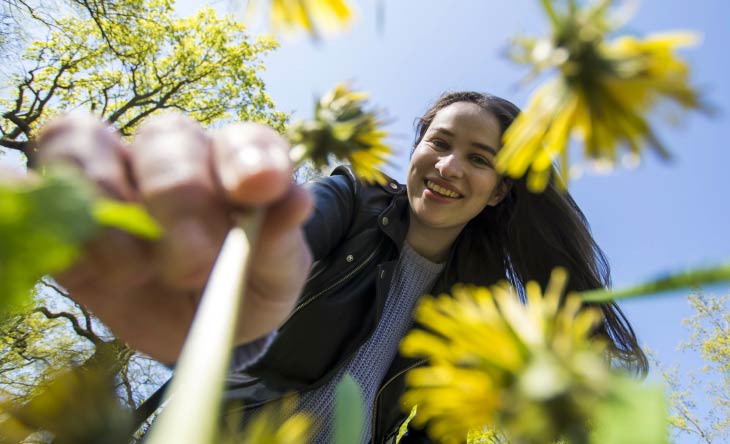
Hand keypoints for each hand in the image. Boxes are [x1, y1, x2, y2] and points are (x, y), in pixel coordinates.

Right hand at [36, 112, 312, 363]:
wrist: (203, 321)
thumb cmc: (248, 287)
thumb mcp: (277, 276)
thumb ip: (281, 242)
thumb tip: (295, 200)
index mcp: (237, 166)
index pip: (243, 139)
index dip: (246, 159)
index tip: (256, 191)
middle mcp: (176, 157)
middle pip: (163, 138)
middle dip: (177, 198)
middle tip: (193, 262)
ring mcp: (114, 176)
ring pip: (82, 142)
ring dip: (104, 204)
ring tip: (132, 270)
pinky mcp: (65, 211)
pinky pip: (29, 185)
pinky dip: (27, 199)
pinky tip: (59, 242)